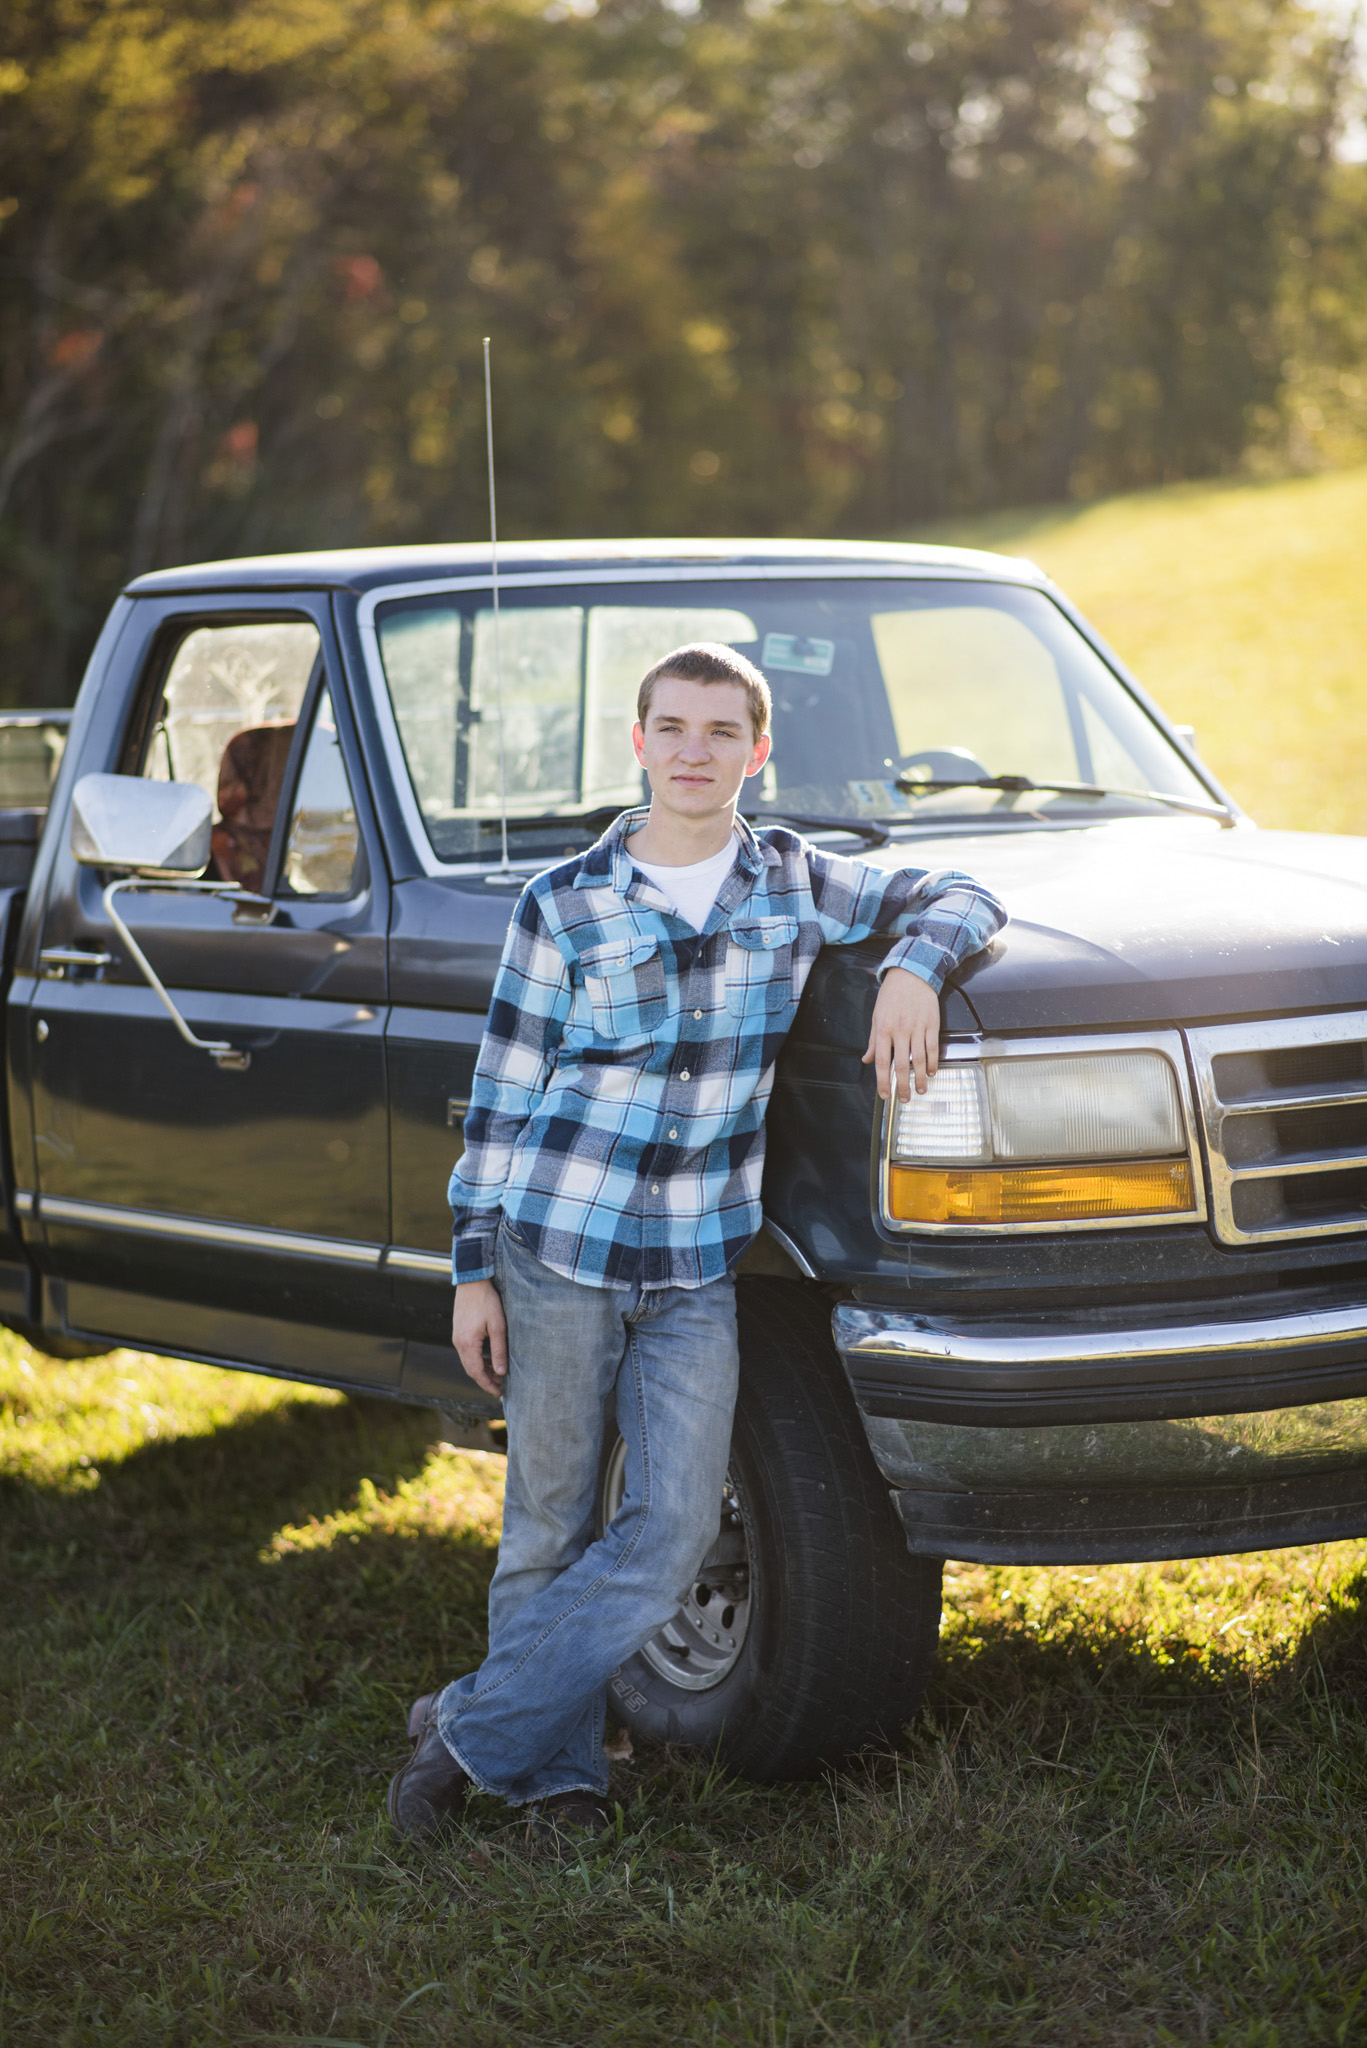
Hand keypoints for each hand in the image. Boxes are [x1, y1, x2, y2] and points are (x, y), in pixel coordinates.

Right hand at [451, 1279, 507, 1397]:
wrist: (472, 1281)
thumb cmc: (487, 1301)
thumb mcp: (498, 1326)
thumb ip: (499, 1350)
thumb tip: (501, 1372)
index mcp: (468, 1343)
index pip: (476, 1372)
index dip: (487, 1385)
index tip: (499, 1393)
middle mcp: (459, 1343)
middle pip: (471, 1370)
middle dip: (485, 1380)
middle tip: (500, 1386)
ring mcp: (457, 1337)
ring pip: (468, 1361)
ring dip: (482, 1370)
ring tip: (497, 1374)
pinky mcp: (459, 1332)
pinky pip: (467, 1352)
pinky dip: (478, 1359)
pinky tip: (489, 1358)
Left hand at [862, 966, 939, 1102]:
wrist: (912, 974)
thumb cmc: (892, 995)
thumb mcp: (876, 1016)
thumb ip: (873, 1041)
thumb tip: (867, 1059)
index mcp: (884, 1030)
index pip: (882, 1062)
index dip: (883, 1081)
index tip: (884, 1094)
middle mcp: (900, 1031)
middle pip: (901, 1065)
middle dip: (902, 1086)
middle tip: (904, 1099)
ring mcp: (917, 1028)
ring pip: (919, 1059)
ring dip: (919, 1078)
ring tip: (920, 1090)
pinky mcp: (932, 1024)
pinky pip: (932, 1048)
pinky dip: (932, 1063)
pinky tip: (930, 1072)